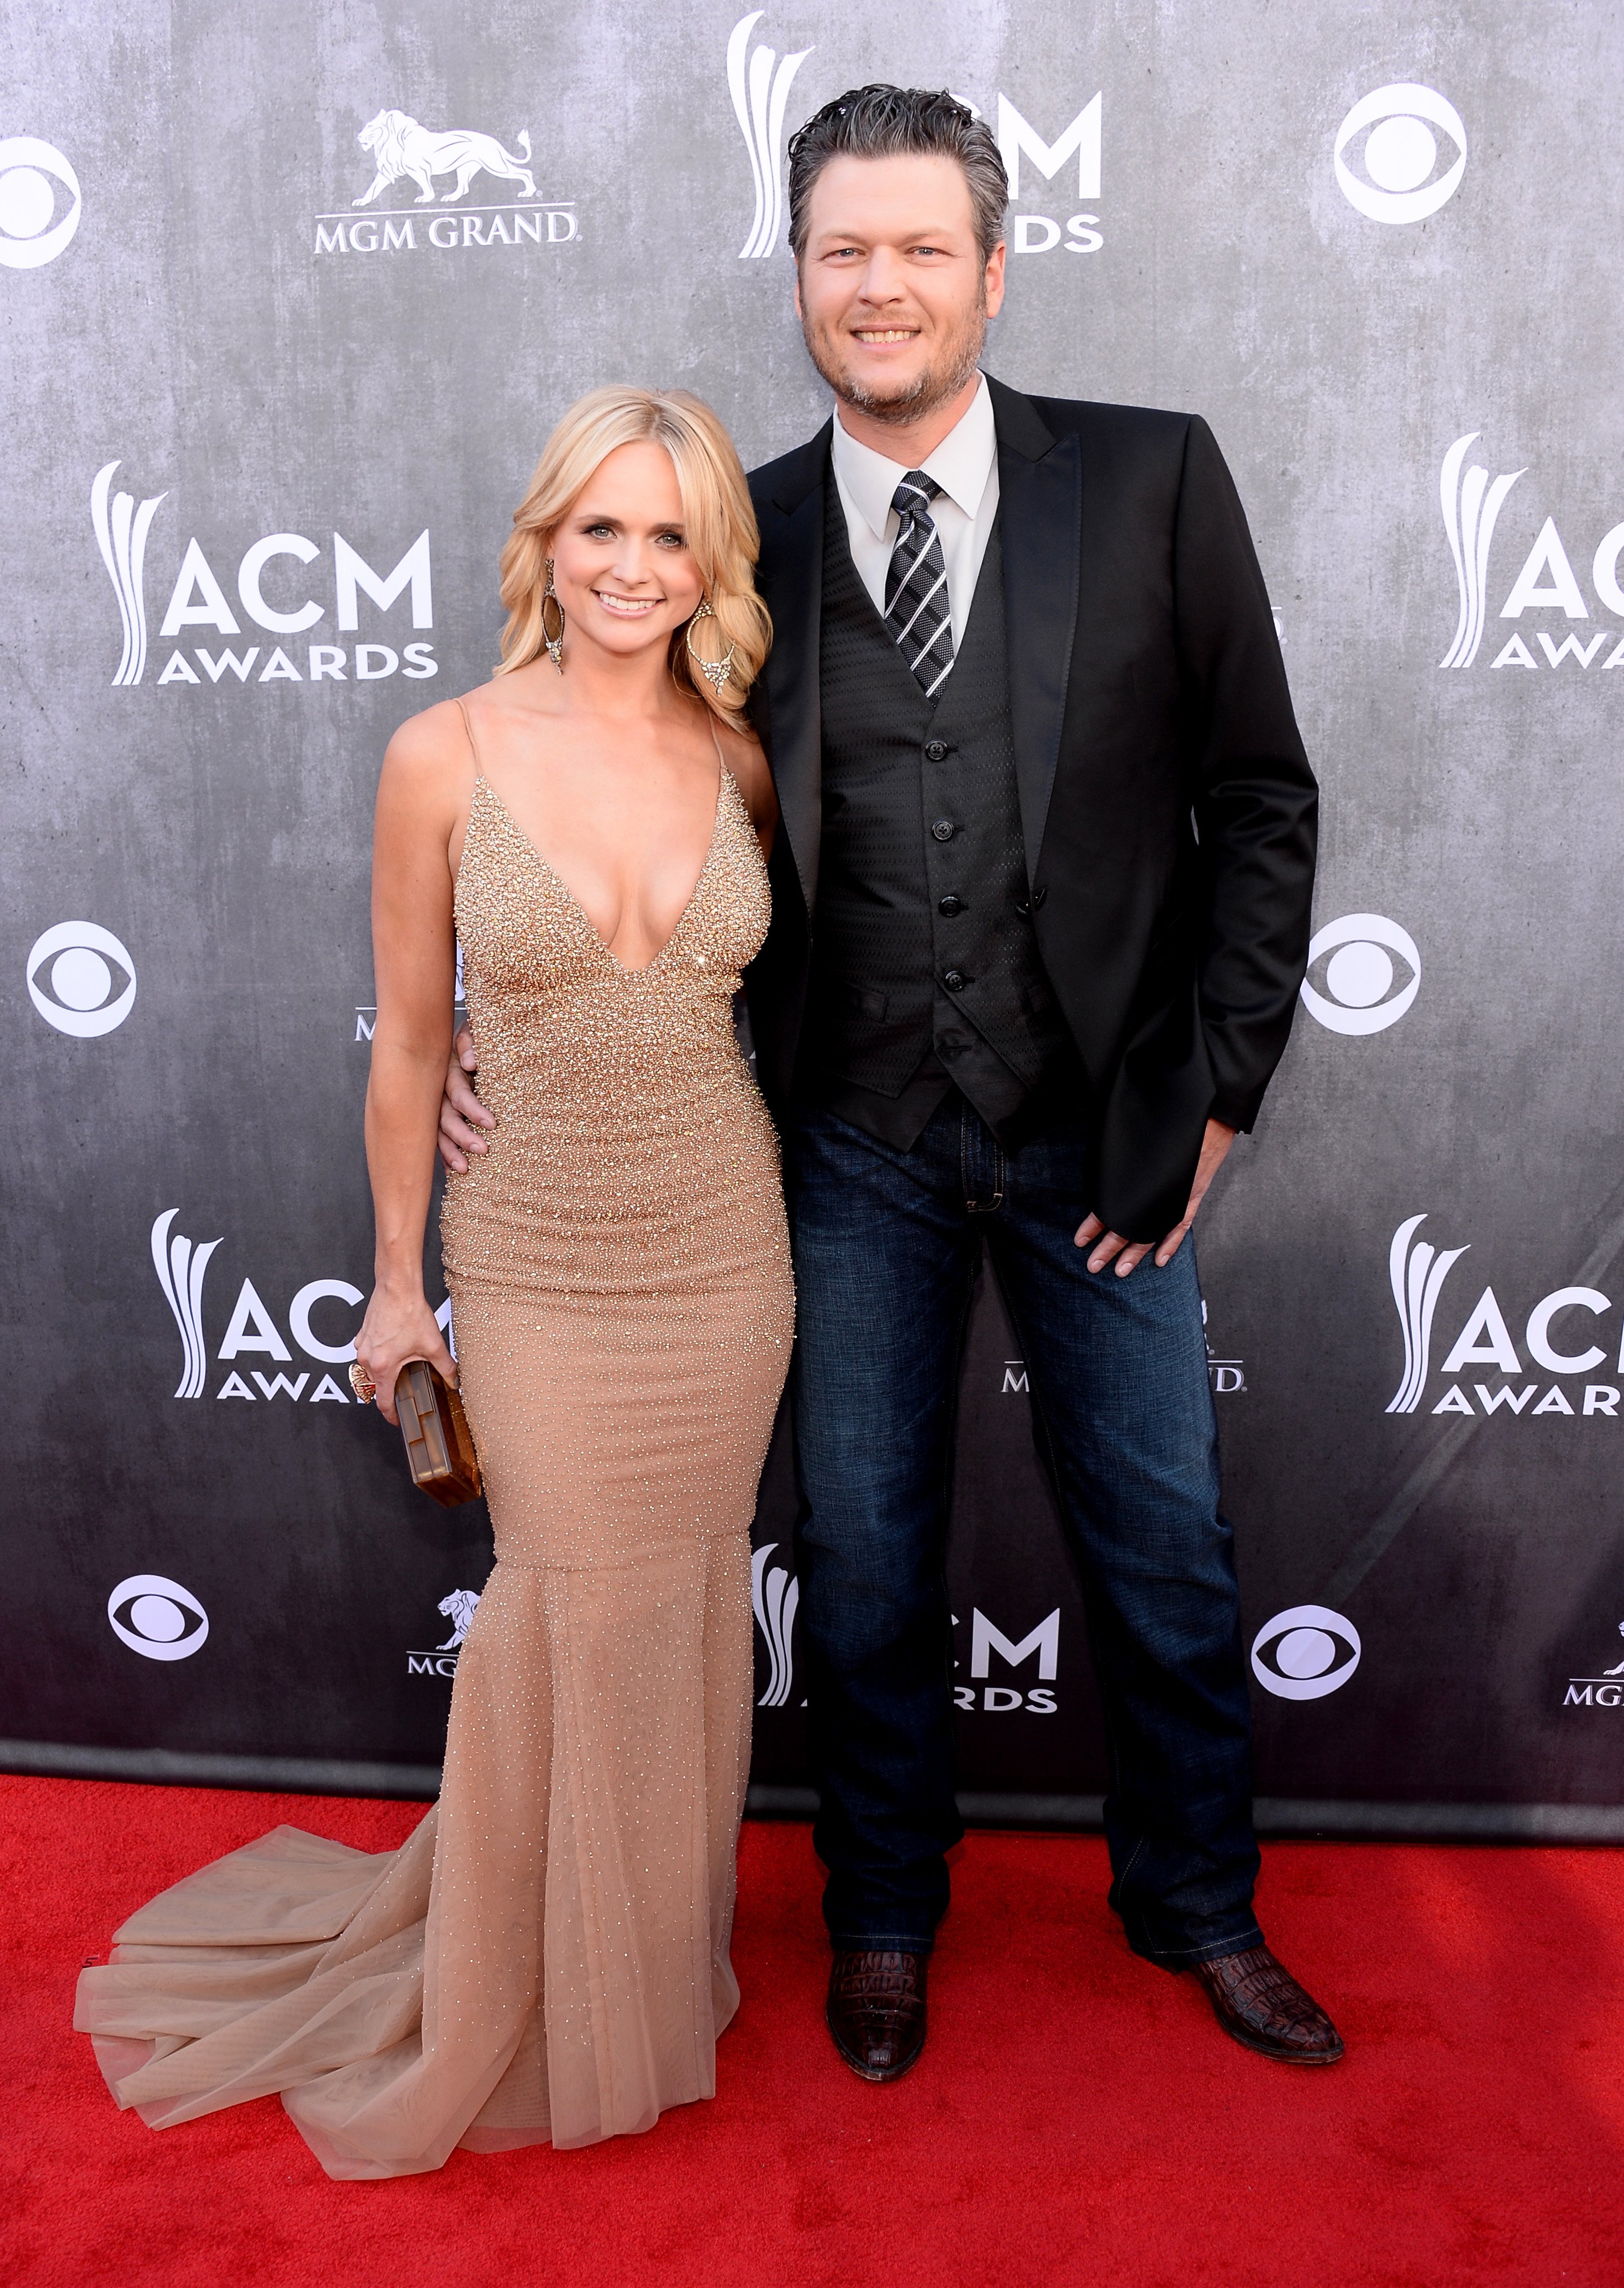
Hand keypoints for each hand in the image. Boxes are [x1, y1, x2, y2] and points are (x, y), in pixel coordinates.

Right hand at [353, 1284, 457, 1426]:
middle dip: (391, 1389)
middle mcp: (367, 1359)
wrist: (397, 1287)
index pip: (383, 1402)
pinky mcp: (362, 1334)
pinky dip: (380, 1356)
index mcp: (382, 1367)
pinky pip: (369, 1353)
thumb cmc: (409, 1312)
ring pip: (371, 1369)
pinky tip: (396, 1347)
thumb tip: (454, 1380)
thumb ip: (445, 1367)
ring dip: (385, 1371)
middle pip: (376, 1385)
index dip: (392, 1415)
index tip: (399, 1419)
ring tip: (404, 1365)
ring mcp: (362, 1346)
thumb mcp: (433, 1344)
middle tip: (408, 1389)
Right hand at [437, 1023, 494, 1173]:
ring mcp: (438, 1103)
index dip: (473, 1109)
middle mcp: (440, 1089)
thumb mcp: (476, 1030)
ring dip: (450, 1151)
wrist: (471, 1037)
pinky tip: (451, 1170)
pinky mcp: (442, 1114)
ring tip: (464, 1169)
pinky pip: (438, 1136)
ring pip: (439, 1130)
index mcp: (448, 1070)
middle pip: (445, 1117)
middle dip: (462, 1136)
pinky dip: (444, 1154)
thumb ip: (471, 1042)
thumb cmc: (479, 1034)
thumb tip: (471, 1063)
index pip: (458, 1093)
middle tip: (482, 1149)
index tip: (492, 1124)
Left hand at [1074, 1119, 1236, 1277]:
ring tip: (1121, 1271)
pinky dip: (1170, 1243)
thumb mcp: (1136, 1134)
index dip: (1094, 1223)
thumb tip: (1102, 1165)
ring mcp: (1177, 1194)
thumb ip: (1121, 1154)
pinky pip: (1180, 1225)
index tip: (1079, 1239)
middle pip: (1129, 1224)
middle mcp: (1157, 1189)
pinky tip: (1160, 1260)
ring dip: (1135, 1253)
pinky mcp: (1193, 1193)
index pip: (1112, 1204)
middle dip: (1109, 1247)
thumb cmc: (1170, 1116)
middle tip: (1093, 1265)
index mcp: (1138, 1175)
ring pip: (1152, 1231)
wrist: (1206, 1108)